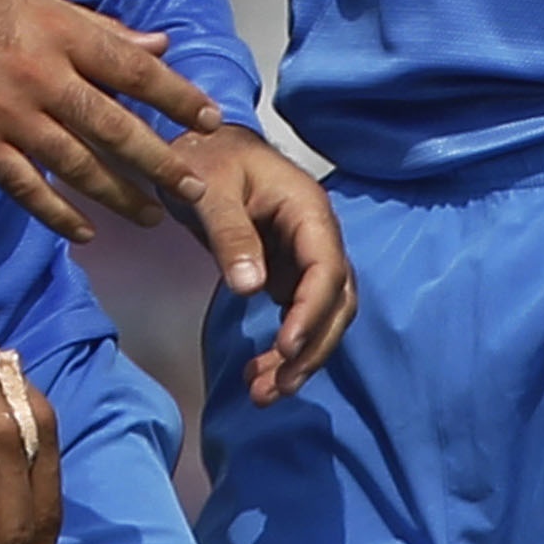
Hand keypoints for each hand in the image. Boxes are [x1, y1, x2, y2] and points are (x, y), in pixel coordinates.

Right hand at [0, 0, 225, 240]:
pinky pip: (27, 189)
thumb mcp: (44, 4)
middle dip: (160, 162)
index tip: (211, 119)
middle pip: (113, 128)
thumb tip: (160, 48)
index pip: (133, 70)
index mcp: (62, 35)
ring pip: (76, 167)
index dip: (177, 97)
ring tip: (153, 215)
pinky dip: (59, 215)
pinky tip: (88, 231)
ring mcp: (10, 117)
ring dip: (119, 196)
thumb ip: (104, 31)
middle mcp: (41, 78)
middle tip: (195, 189)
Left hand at [150, 124, 354, 402]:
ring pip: (324, 318)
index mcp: (309, 212)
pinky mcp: (291, 277)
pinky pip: (300, 320)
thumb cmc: (209, 159)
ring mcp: (308, 260)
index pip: (327, 269)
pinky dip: (285, 352)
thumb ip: (230, 233)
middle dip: (311, 349)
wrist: (207, 149)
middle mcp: (319, 239)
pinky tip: (258, 376)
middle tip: (275, 387)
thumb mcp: (210, 189)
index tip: (286, 349)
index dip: (311, 312)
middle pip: (336, 303)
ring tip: (262, 394)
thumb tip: (250, 289)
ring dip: (301, 359)